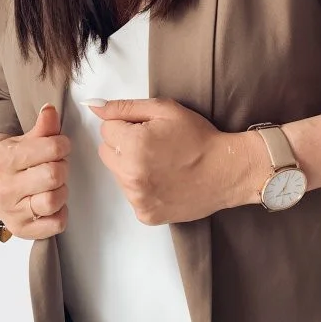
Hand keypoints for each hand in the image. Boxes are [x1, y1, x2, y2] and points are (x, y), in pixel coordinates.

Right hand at [0, 104, 70, 239]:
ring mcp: (13, 212)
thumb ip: (42, 128)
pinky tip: (52, 205)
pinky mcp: (22, 230)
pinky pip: (55, 224)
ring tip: (53, 186)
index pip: (51, 149)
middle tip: (56, 167)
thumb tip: (51, 110)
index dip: (63, 145)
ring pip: (53, 201)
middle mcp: (7, 187)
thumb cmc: (8, 163)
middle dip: (62, 168)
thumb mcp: (21, 141)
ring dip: (61, 192)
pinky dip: (60, 214)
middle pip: (53, 175)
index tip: (60, 147)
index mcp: (7, 160)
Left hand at [85, 97, 259, 223]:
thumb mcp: (165, 110)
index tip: (149, 130)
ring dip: (131, 167)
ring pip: (117, 174)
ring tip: (161, 164)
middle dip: (124, 145)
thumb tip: (93, 107)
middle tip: (154, 146)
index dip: (127, 125)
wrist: (227, 172)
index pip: (106, 129)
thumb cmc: (200, 138)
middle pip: (106, 152)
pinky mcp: (145, 214)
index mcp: (133, 144)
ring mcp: (137, 198)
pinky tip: (164, 181)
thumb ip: (125, 107)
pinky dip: (142, 188)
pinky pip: (131, 196)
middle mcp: (131, 174)